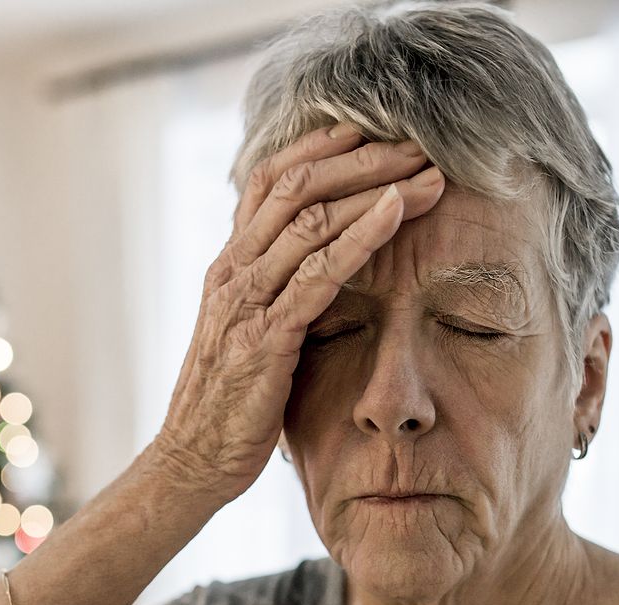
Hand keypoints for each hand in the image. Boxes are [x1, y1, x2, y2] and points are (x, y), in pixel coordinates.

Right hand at [149, 123, 445, 503]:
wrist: (190, 462)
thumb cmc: (228, 404)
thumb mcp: (246, 334)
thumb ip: (272, 294)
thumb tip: (316, 266)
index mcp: (229, 265)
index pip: (271, 179)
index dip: (323, 147)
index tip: (376, 128)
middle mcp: (233, 272)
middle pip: (298, 186)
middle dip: (363, 158)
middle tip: (421, 143)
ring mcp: (246, 303)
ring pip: (310, 219)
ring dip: (376, 187)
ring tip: (429, 173)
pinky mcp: (266, 339)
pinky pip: (317, 274)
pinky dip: (361, 236)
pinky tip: (398, 211)